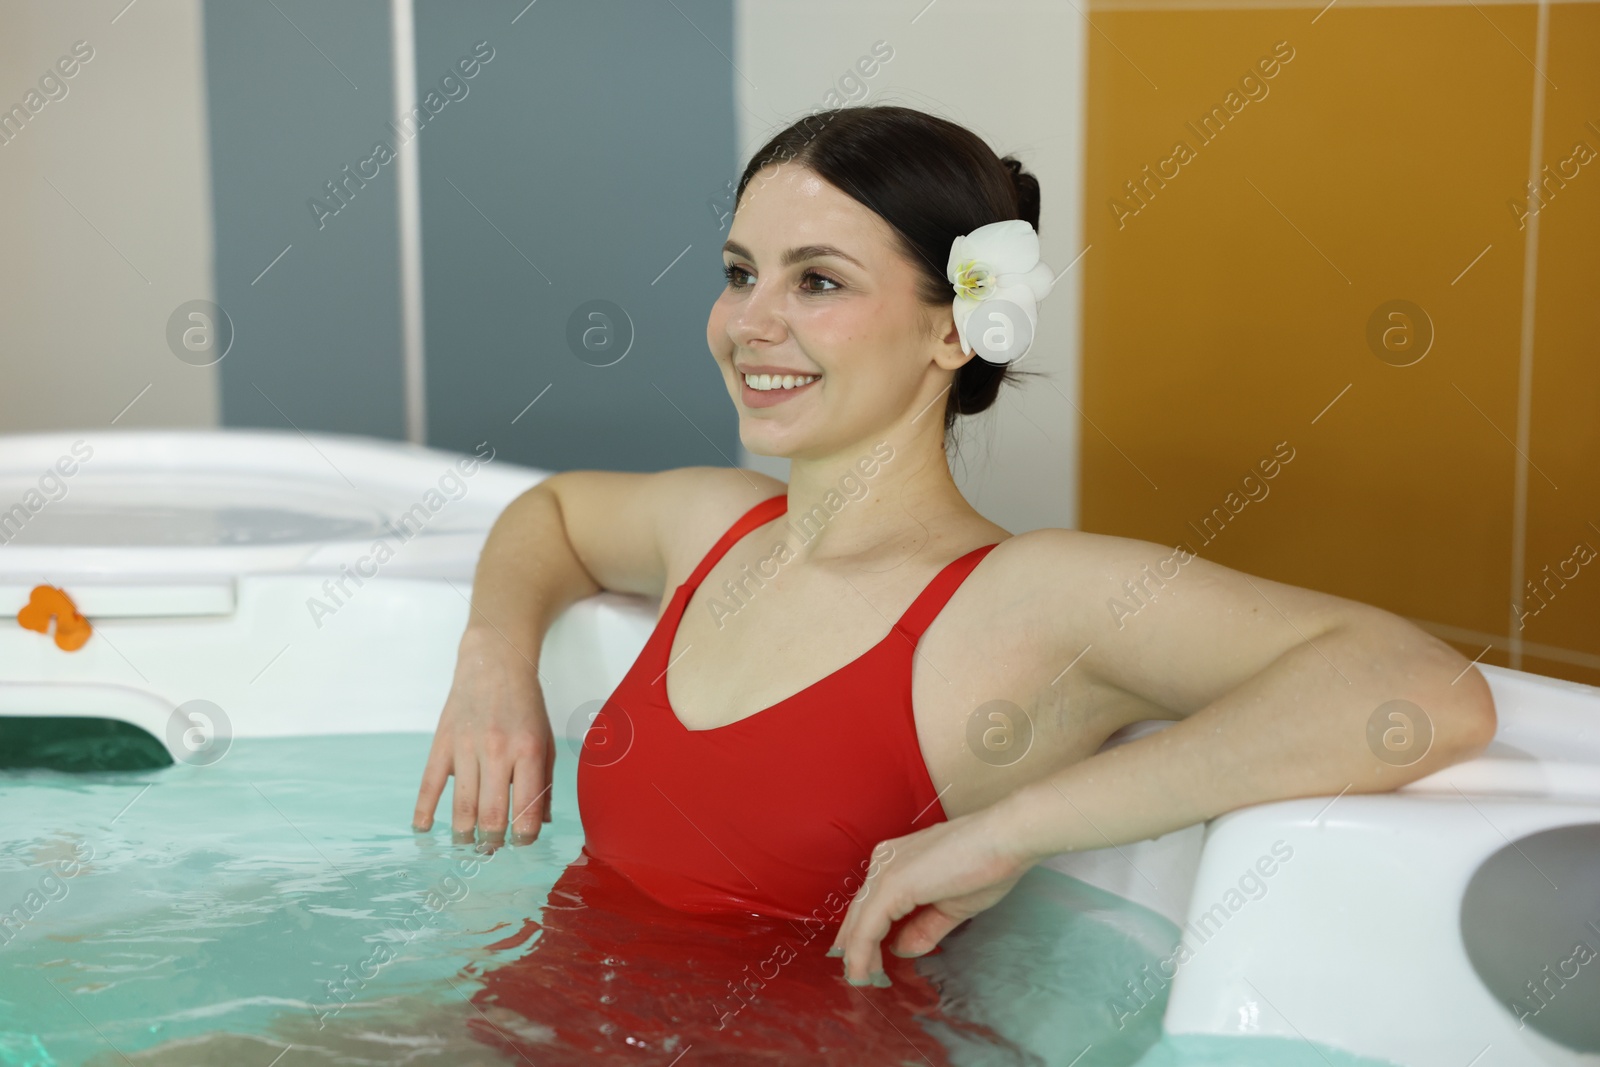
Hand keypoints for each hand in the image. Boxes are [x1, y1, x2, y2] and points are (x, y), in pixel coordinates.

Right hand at [413, 626, 553, 846]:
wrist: (494, 662)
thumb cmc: (525, 705)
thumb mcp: (545, 740)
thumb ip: (544, 782)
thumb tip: (542, 822)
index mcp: (528, 751)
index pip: (526, 808)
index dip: (525, 836)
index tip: (522, 843)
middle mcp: (497, 750)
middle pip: (491, 814)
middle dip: (492, 842)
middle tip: (492, 849)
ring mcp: (466, 747)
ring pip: (461, 806)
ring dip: (464, 834)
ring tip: (467, 844)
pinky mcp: (442, 742)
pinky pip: (430, 784)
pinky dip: (423, 811)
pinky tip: (424, 828)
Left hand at [827, 804, 1037, 985]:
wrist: (1005, 839)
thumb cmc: (986, 865)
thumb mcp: (950, 907)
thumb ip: (922, 928)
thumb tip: (899, 948)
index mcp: (896, 861)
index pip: (870, 904)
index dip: (864, 936)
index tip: (867, 962)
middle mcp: (884, 862)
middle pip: (858, 913)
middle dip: (855, 948)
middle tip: (857, 976)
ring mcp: (885, 871)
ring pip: (859, 922)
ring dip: (857, 956)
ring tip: (861, 980)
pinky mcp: (892, 885)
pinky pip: (867, 927)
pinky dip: (862, 953)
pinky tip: (865, 972)